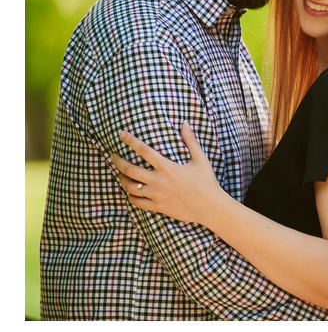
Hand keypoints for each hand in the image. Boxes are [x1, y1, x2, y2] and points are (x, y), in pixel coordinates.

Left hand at [110, 122, 225, 225]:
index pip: (144, 150)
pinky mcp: (157, 206)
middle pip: (129, 170)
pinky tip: (130, 191)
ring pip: (130, 187)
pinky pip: (137, 202)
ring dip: (122, 179)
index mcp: (167, 167)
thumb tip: (184, 124)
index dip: (130, 140)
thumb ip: (190, 141)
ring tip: (120, 174)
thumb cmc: (206, 181)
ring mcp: (156, 195)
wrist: (209, 207)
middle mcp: (158, 181)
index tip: (121, 134)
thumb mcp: (200, 159)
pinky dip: (130, 196)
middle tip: (113, 156)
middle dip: (118, 161)